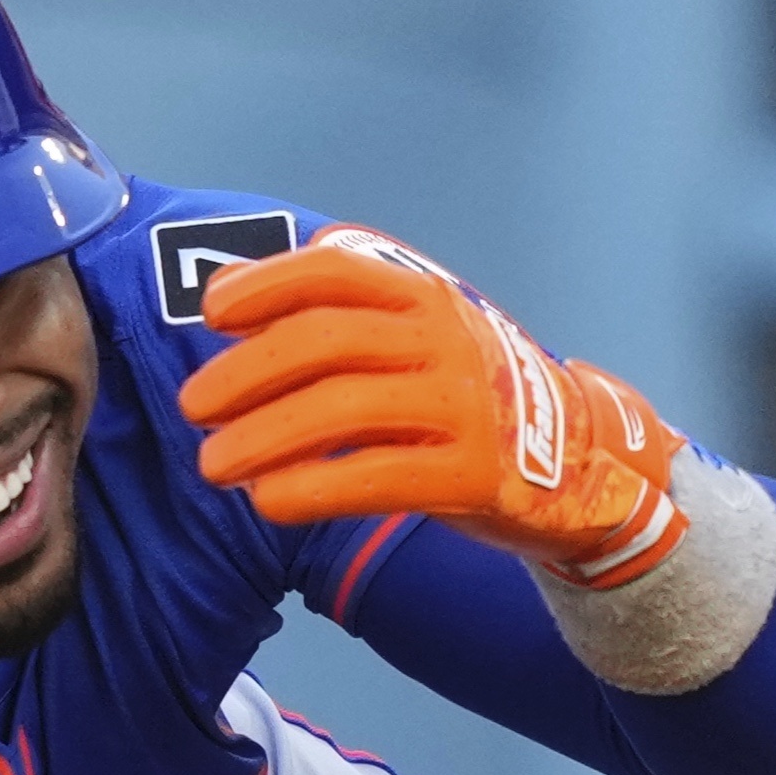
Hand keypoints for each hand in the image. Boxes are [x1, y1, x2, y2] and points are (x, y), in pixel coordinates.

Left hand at [183, 227, 691, 589]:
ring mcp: (464, 406)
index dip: (263, 287)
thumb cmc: (470, 400)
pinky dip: (312, 487)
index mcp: (426, 295)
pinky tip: (269, 501)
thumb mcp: (423, 338)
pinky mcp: (473, 474)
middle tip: (194, 407)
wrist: (581, 466)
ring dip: (262, 437)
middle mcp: (445, 340)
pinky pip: (376, 476)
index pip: (332, 273)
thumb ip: (350, 320)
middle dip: (244, 374)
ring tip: (215, 465)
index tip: (212, 317)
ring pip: (341, 409)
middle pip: (323, 343)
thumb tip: (232, 306)